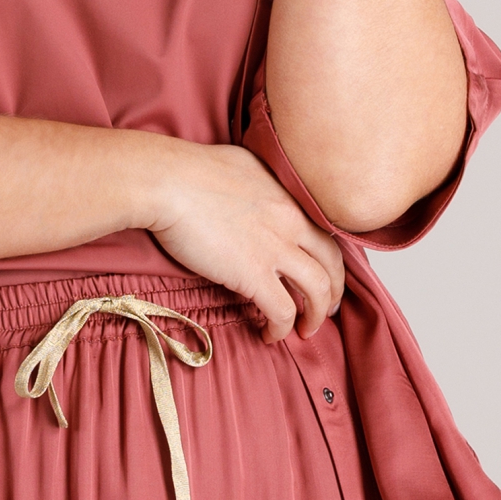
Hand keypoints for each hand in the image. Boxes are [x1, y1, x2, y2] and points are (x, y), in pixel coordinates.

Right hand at [146, 142, 344, 342]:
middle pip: (332, 261)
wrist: (167, 181)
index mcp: (287, 193)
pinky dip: (282, 328)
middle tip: (326, 307)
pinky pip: (283, 310)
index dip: (326, 255)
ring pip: (317, 289)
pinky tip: (270, 335)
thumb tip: (255, 195)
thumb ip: (259, 183)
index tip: (320, 271)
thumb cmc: (187, 168)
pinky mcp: (253, 273)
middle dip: (333, 290)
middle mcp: (291, 220)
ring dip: (316, 315)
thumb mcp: (241, 164)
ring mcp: (275, 248)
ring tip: (306, 330)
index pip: (324, 228)